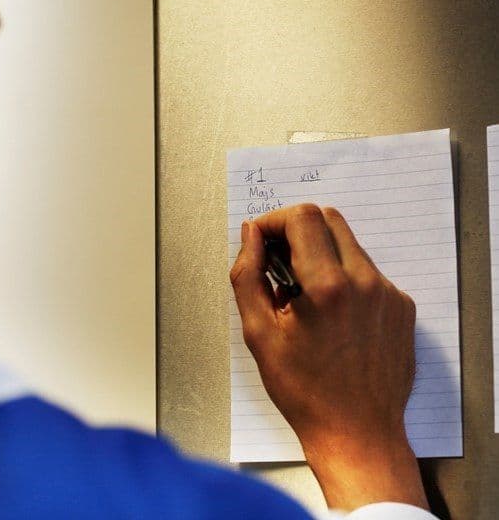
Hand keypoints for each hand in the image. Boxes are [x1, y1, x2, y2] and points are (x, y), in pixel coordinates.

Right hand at [230, 204, 427, 510]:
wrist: (357, 433)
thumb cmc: (303, 391)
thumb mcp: (258, 333)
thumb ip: (247, 274)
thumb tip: (250, 235)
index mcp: (327, 286)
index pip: (302, 217)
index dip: (274, 221)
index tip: (262, 240)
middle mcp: (365, 282)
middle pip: (328, 219)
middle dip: (297, 231)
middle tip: (279, 264)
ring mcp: (388, 293)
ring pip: (349, 243)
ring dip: (321, 253)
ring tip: (305, 294)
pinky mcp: (402, 306)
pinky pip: (368, 270)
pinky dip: (344, 276)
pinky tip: (332, 312)